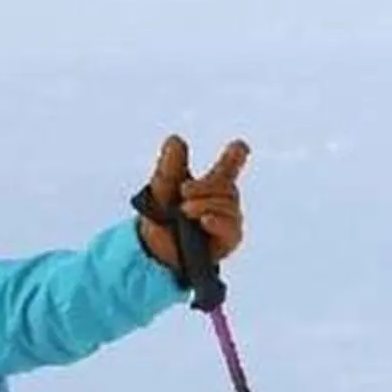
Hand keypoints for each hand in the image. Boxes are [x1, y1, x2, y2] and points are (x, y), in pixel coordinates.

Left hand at [131, 134, 249, 279]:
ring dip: (206, 204)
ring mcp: (227, 222)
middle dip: (205, 186)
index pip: (228, 168)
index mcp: (209, 185)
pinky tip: (205, 220)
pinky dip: (218, 222)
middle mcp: (223, 202)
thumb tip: (175, 140)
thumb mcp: (160, 189)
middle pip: (226, 186)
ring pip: (228, 206)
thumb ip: (169, 167)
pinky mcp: (227, 242)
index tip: (239, 147)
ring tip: (184, 210)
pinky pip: (231, 230)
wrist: (152, 251)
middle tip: (183, 190)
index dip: (235, 157)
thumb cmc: (161, 217)